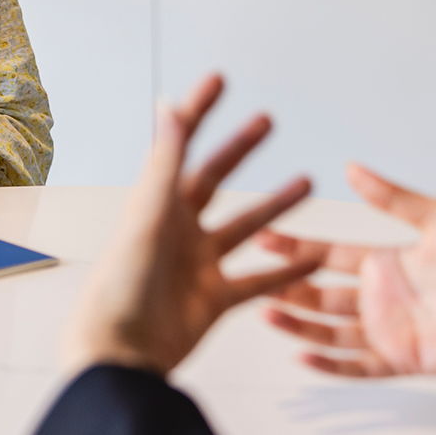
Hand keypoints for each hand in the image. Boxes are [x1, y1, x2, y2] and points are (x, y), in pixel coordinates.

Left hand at [63, 74, 317, 376]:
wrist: (119, 356)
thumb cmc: (122, 284)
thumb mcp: (148, 215)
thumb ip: (165, 161)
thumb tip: (170, 104)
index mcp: (156, 203)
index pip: (180, 144)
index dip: (199, 111)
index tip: (219, 80)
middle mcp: (176, 228)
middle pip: (215, 179)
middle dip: (240, 149)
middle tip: (268, 120)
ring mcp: (196, 264)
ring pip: (244, 227)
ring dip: (275, 206)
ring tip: (308, 182)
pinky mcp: (213, 300)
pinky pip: (257, 281)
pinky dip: (286, 271)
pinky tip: (317, 257)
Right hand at [260, 163, 435, 376]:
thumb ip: (392, 196)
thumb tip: (353, 168)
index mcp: (384, 260)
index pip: (326, 254)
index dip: (294, 246)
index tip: (265, 236)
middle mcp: (380, 295)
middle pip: (318, 293)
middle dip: (285, 285)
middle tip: (252, 277)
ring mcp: (387, 328)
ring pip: (328, 329)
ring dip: (297, 323)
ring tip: (266, 313)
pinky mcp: (401, 358)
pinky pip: (357, 365)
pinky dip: (329, 362)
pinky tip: (304, 354)